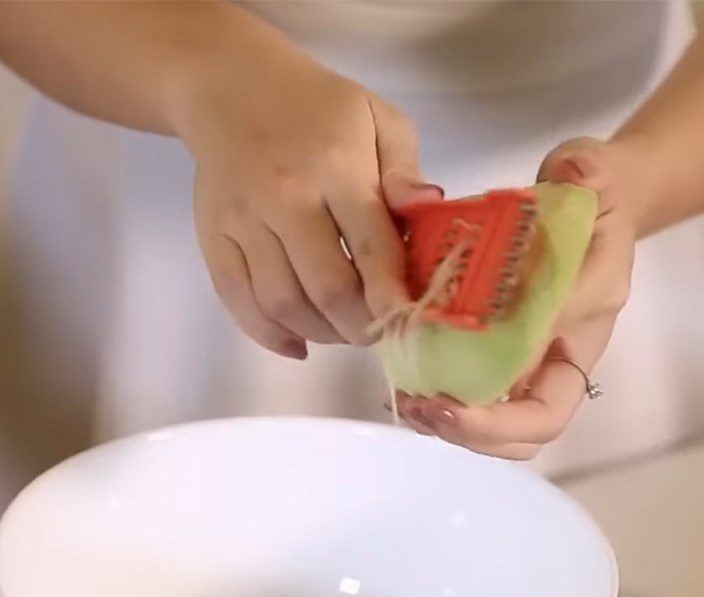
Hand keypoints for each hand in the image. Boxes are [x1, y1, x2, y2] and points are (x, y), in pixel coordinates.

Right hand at [173, 23, 440, 358]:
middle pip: (325, 287)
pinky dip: (267, 334)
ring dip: (320, 333)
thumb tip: (431, 208)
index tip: (408, 324)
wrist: (230, 85)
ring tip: (342, 331)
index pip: (370, 246)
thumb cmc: (319, 107)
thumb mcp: (378, 119)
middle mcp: (286, 197)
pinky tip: (298, 344)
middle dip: (359, 325)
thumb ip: (405, 170)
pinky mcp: (213, 236)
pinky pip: (235, 299)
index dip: (392, 296)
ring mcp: (243, 220)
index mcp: (336, 168)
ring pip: (281, 302)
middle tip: (377, 331)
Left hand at [396, 137, 635, 459]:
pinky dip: (441, 401)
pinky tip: (404, 383)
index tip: (450, 401)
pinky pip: (478, 393)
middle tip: (420, 406)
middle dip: (472, 433)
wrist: (592, 202)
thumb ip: (586, 176)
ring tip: (406, 400)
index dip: (502, 416)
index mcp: (586, 324)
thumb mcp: (594, 177)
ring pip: (501, 426)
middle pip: (527, 433)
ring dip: (451, 425)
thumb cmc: (593, 194)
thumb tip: (575, 176)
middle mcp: (561, 355)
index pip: (553, 399)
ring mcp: (533, 358)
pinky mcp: (504, 348)